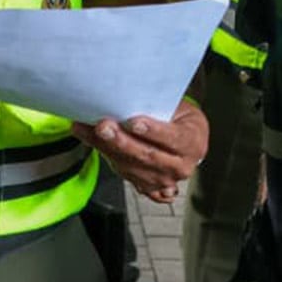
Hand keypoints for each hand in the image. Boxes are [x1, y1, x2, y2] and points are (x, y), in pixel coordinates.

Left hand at [73, 98, 208, 203]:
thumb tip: (129, 95)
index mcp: (193, 143)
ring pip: (132, 168)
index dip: (153, 131)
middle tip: (103, 126)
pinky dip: (104, 155)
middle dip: (122, 141)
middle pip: (148, 156)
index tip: (134, 122)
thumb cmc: (179, 118)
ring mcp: (164, 180)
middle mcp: (181, 166)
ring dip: (107, 149)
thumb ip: (158, 106)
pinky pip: (123, 173)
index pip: (174, 138)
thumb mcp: (178, 107)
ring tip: (88, 130)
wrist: (184, 139)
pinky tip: (90, 140)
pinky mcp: (147, 186)